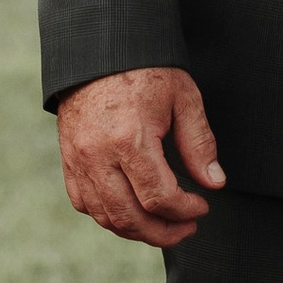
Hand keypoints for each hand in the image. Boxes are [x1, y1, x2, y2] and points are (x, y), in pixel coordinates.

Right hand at [58, 67, 223, 248]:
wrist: (99, 50)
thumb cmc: (145, 70)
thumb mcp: (183, 99)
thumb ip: (199, 144)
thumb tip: (214, 183)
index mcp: (130, 139)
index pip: (159, 198)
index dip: (185, 211)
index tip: (202, 207)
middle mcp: (98, 155)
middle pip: (130, 218)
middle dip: (164, 232)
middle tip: (187, 228)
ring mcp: (78, 160)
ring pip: (105, 216)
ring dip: (137, 230)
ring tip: (163, 226)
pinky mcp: (68, 159)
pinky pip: (83, 203)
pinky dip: (107, 216)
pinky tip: (131, 211)